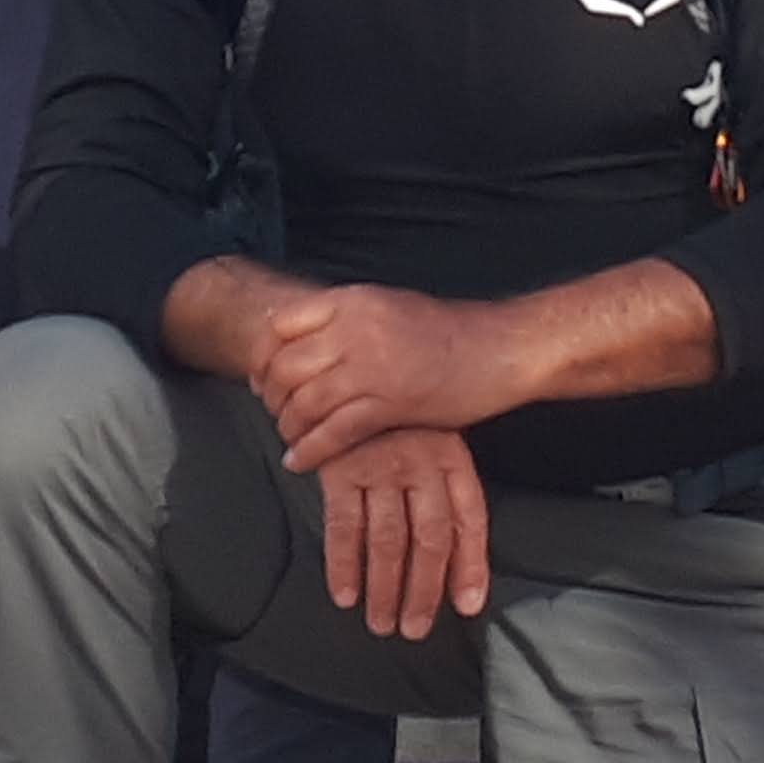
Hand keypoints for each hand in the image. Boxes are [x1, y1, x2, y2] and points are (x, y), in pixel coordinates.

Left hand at [252, 281, 524, 471]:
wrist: (500, 348)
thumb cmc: (448, 333)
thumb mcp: (388, 307)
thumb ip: (346, 320)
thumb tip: (306, 340)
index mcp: (352, 301)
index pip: (280, 326)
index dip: (263, 357)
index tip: (263, 378)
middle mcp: (354, 329)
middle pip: (285, 367)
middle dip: (272, 397)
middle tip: (275, 414)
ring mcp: (371, 366)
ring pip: (304, 402)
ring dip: (288, 427)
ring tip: (290, 439)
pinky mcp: (390, 403)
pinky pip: (332, 432)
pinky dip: (309, 450)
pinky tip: (300, 461)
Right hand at [319, 424, 491, 638]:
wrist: (351, 374)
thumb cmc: (399, 419)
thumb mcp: (435, 440)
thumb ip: (446, 492)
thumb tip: (463, 561)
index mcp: (450, 457)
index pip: (468, 520)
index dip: (470, 566)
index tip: (466, 605)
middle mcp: (419, 463)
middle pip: (429, 539)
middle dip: (422, 591)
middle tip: (414, 628)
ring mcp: (379, 465)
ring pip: (387, 540)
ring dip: (384, 589)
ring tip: (381, 622)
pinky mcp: (340, 469)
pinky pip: (343, 527)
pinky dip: (343, 565)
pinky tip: (346, 594)